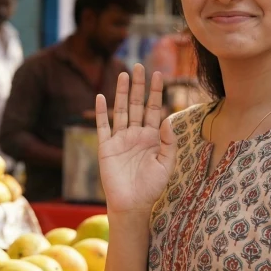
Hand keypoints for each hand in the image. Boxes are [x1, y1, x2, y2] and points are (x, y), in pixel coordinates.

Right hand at [95, 64, 176, 216]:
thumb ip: (169, 142)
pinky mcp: (106, 147)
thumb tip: (168, 119)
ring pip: (121, 110)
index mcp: (152, 137)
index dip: (156, 92)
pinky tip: (101, 97)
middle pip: (136, 104)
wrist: (133, 204)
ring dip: (121, 93)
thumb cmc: (152, 187)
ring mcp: (120, 139)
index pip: (154, 109)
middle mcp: (135, 134)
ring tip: (123, 74)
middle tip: (139, 66)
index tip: (159, 74)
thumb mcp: (166, 164)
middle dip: (138, 86)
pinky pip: (103, 126)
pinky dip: (101, 112)